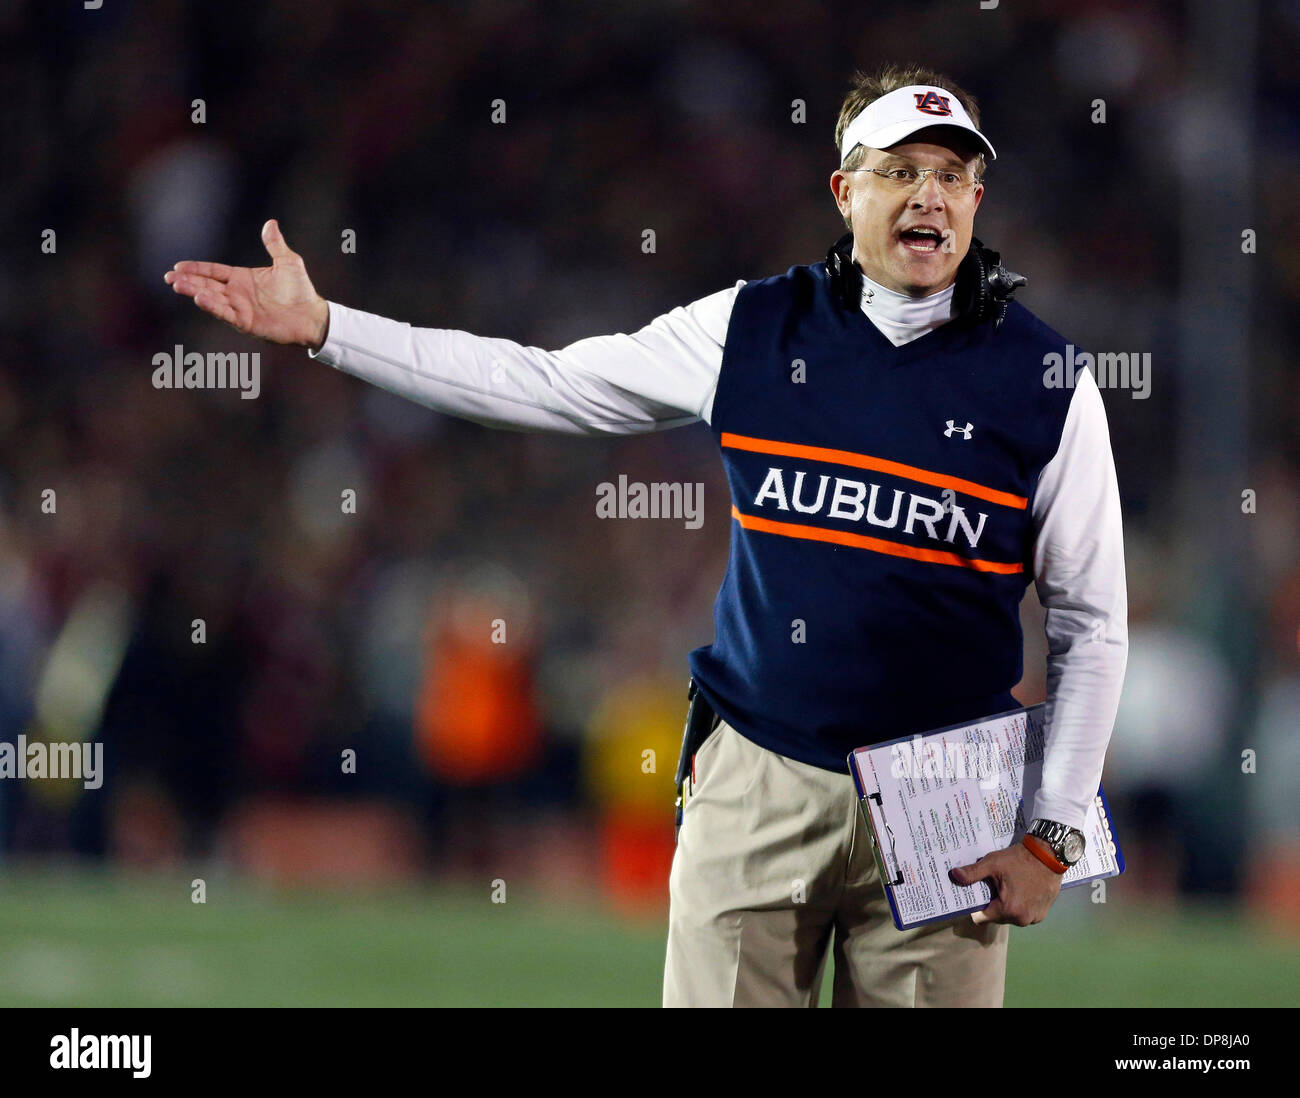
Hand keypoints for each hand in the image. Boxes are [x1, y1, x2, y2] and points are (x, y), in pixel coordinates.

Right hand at [164, 219, 329, 349]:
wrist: (312, 314)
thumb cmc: (300, 290)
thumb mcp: (288, 262)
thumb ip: (275, 245)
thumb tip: (270, 223)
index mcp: (242, 278)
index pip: (214, 272)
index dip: (197, 269)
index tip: (178, 265)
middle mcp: (237, 294)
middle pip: (207, 285)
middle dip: (188, 281)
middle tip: (169, 277)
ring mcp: (240, 308)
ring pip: (212, 299)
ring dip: (195, 292)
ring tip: (178, 285)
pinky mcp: (246, 322)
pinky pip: (226, 314)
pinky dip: (213, 307)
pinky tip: (200, 298)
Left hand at [949, 841, 1063, 926]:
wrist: (1049, 855)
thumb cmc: (1019, 859)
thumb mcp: (993, 863)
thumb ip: (972, 873)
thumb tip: (954, 875)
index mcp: (1007, 909)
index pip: (982, 918)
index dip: (977, 907)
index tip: (978, 894)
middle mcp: (1021, 919)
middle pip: (996, 917)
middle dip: (992, 903)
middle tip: (994, 886)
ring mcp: (1033, 918)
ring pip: (1010, 916)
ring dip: (1006, 905)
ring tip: (1008, 886)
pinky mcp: (1042, 914)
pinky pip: (1024, 914)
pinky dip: (1020, 905)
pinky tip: (1020, 889)